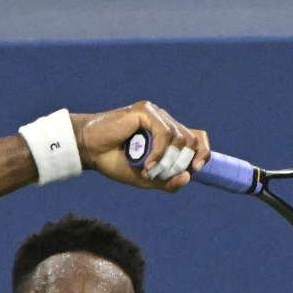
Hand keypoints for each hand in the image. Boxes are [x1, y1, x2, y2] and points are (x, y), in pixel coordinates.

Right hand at [78, 102, 209, 191]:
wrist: (89, 150)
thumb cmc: (114, 162)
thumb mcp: (145, 179)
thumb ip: (167, 182)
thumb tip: (188, 178)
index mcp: (168, 135)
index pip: (197, 138)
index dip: (203, 152)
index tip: (196, 169)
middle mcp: (165, 122)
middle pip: (192, 140)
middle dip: (181, 163)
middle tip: (161, 174)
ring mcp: (156, 114)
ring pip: (180, 138)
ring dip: (167, 160)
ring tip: (149, 170)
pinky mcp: (145, 111)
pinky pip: (164, 134)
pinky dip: (158, 153)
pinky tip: (146, 164)